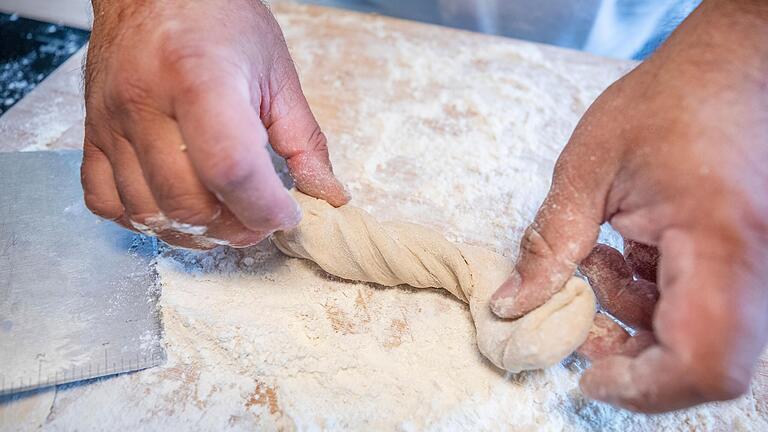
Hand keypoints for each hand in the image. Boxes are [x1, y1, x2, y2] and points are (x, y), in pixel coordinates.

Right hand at [81, 0, 348, 248]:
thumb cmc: (217, 18)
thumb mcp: (276, 72)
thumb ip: (304, 141)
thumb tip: (327, 195)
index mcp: (201, 79)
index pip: (231, 169)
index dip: (265, 207)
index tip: (287, 213)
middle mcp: (147, 102)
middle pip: (188, 202)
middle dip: (236, 228)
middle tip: (259, 217)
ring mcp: (112, 121)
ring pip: (147, 212)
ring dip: (194, 232)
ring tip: (224, 216)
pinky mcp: (92, 132)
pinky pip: (104, 201)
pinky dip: (143, 220)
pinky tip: (174, 206)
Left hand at [490, 0, 767, 411]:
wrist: (733, 66)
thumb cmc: (667, 101)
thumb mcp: (589, 168)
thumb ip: (549, 243)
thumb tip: (511, 306)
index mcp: (718, 242)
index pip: (702, 362)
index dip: (642, 387)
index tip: (586, 375)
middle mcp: (752, 268)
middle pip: (703, 363)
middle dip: (632, 356)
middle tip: (581, 320)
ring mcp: (755, 268)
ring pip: (698, 340)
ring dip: (634, 319)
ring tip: (599, 261)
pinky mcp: (745, 261)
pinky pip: (701, 310)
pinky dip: (652, 299)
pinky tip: (623, 254)